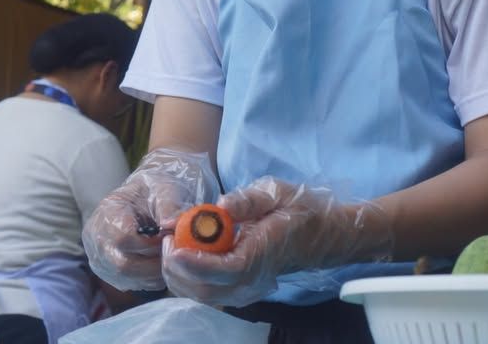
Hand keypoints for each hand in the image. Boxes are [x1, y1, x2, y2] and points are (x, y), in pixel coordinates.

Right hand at [82, 148, 218, 291]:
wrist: (146, 197)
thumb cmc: (156, 190)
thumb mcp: (165, 188)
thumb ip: (170, 205)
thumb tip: (172, 224)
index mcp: (107, 212)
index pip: (123, 238)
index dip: (150, 244)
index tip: (170, 238)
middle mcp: (96, 237)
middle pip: (122, 265)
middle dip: (154, 263)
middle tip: (175, 254)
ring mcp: (99, 257)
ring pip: (126, 279)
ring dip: (153, 273)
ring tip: (170, 257)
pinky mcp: (108, 272)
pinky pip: (129, 284)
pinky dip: (149, 279)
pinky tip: (161, 263)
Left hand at [161, 177, 392, 306]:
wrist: (321, 234)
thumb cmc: (300, 210)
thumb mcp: (277, 192)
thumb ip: (248, 200)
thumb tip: (220, 206)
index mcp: (263, 253)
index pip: (225, 270)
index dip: (195, 262)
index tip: (172, 244)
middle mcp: (254, 279)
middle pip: (207, 290)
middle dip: (177, 269)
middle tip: (166, 239)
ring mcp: (248, 289)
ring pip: (204, 296)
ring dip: (179, 275)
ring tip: (172, 243)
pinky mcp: (242, 290)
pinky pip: (209, 292)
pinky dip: (189, 278)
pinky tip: (184, 254)